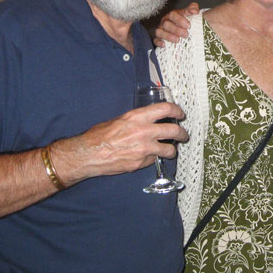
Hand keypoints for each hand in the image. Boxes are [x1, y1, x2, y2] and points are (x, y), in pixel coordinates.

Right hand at [51, 102, 188, 183]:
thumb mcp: (120, 119)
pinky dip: (154, 158)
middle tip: (183, 135)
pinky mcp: (141, 163)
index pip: (166, 109)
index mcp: (138, 117)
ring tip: (170, 149)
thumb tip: (149, 120)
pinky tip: (149, 157)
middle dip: (182, 133)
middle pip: (174, 131)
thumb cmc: (99, 135)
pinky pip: (154, 160)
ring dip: (172, 150)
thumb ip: (137, 120)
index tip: (180, 114)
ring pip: (169, 150)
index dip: (177, 111)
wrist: (88, 154)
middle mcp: (144, 132)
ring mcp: (144, 149)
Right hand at [153, 2, 199, 46]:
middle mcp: (165, 21)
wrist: (185, 30)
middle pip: (166, 24)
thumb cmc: (187, 21)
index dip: (180, 20)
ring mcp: (161, 30)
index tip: (189, 26)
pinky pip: (156, 40)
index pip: (173, 15)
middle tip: (186, 34)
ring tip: (178, 40)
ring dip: (168, 36)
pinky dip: (159, 42)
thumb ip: (193, 8)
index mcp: (172, 15)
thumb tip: (194, 11)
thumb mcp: (191, 13)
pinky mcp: (159, 38)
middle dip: (176, 30)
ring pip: (159, 32)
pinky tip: (165, 45)